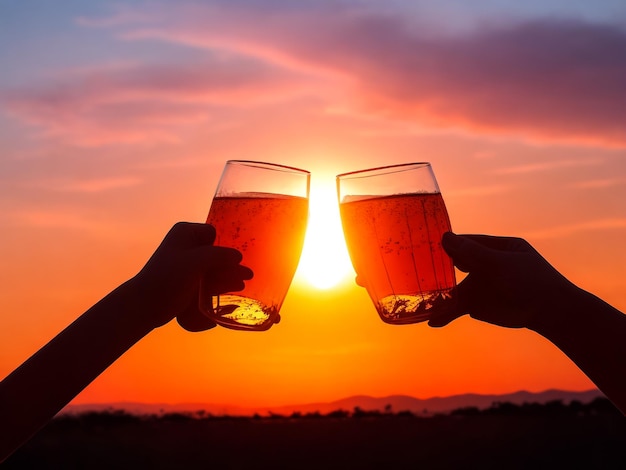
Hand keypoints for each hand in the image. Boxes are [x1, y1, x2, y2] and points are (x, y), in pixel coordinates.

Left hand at [132, 222, 252, 330]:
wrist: (146, 305)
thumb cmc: (167, 278)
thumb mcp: (194, 262)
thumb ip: (218, 255)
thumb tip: (238, 256)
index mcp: (185, 233)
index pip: (213, 232)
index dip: (224, 244)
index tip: (235, 258)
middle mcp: (187, 244)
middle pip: (217, 250)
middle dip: (232, 262)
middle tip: (249, 273)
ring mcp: (188, 263)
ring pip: (215, 265)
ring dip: (230, 273)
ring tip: (246, 281)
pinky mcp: (189, 279)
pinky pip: (210, 277)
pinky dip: (222, 281)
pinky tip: (235, 287)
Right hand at [428, 233, 576, 329]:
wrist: (551, 312)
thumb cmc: (532, 281)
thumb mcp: (500, 264)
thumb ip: (472, 253)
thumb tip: (444, 238)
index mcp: (496, 247)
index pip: (466, 242)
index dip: (447, 244)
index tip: (425, 244)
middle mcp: (486, 264)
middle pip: (454, 264)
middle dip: (436, 268)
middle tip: (413, 269)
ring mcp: (481, 285)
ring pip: (452, 288)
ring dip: (437, 295)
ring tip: (417, 301)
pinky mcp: (478, 305)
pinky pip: (457, 307)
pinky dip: (445, 314)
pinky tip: (432, 320)